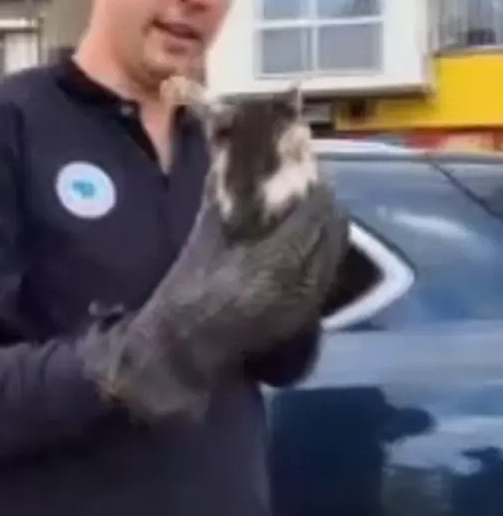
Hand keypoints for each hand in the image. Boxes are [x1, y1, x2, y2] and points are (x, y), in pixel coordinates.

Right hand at [80, 184, 348, 422]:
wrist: (185, 347)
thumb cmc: (188, 292)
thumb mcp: (203, 243)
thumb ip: (224, 208)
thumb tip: (232, 168)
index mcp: (272, 263)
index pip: (311, 222)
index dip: (316, 197)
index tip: (313, 178)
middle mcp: (297, 284)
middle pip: (328, 239)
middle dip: (326, 213)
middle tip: (318, 192)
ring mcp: (303, 305)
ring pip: (331, 260)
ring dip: (328, 236)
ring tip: (319, 216)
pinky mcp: (302, 319)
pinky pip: (323, 279)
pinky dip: (323, 259)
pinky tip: (314, 250)